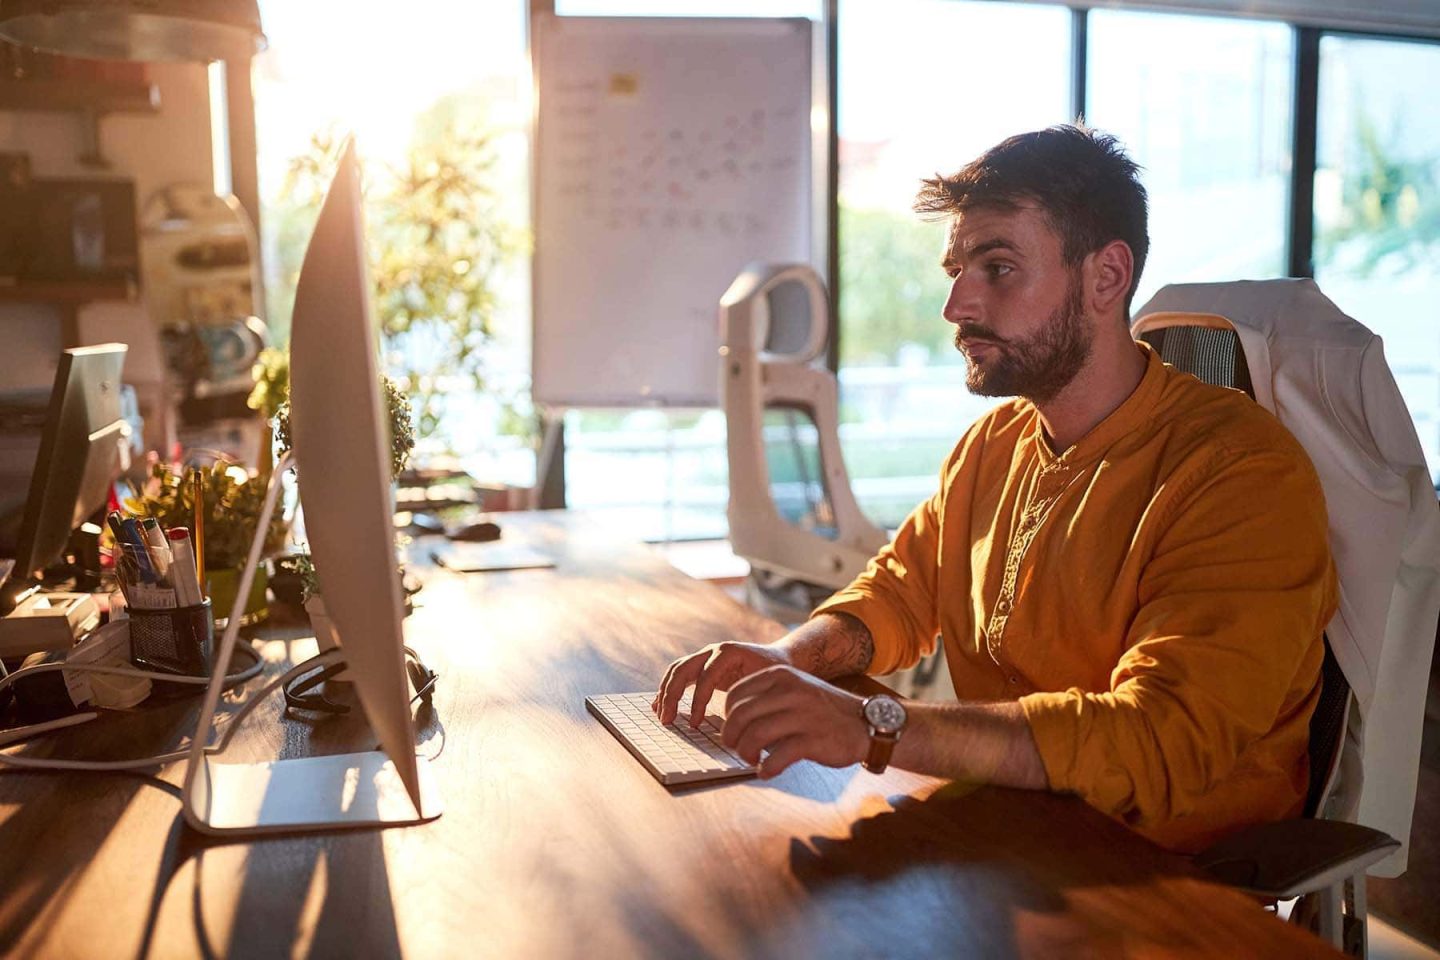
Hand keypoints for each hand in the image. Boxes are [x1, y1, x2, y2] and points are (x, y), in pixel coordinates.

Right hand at [652, 641, 792, 726]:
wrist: (781, 658)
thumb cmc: (778, 673)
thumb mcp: (770, 683)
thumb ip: (754, 697)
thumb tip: (740, 724)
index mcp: (729, 652)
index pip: (705, 677)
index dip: (698, 702)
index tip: (695, 724)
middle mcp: (713, 650)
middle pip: (683, 669)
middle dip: (672, 696)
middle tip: (667, 721)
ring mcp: (706, 656)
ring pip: (677, 670)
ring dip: (665, 692)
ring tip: (661, 715)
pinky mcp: (703, 665)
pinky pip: (680, 675)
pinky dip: (669, 689)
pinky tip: (660, 705)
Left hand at [721, 665, 868, 778]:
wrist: (867, 723)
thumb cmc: (824, 711)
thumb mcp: (795, 689)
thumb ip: (766, 698)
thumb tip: (732, 721)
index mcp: (780, 676)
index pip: (735, 694)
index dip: (726, 716)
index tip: (734, 730)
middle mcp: (790, 691)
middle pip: (739, 715)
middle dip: (731, 737)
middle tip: (737, 749)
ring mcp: (802, 715)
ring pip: (754, 736)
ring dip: (746, 754)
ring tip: (752, 760)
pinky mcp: (813, 740)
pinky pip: (777, 757)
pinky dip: (766, 769)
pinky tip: (767, 772)